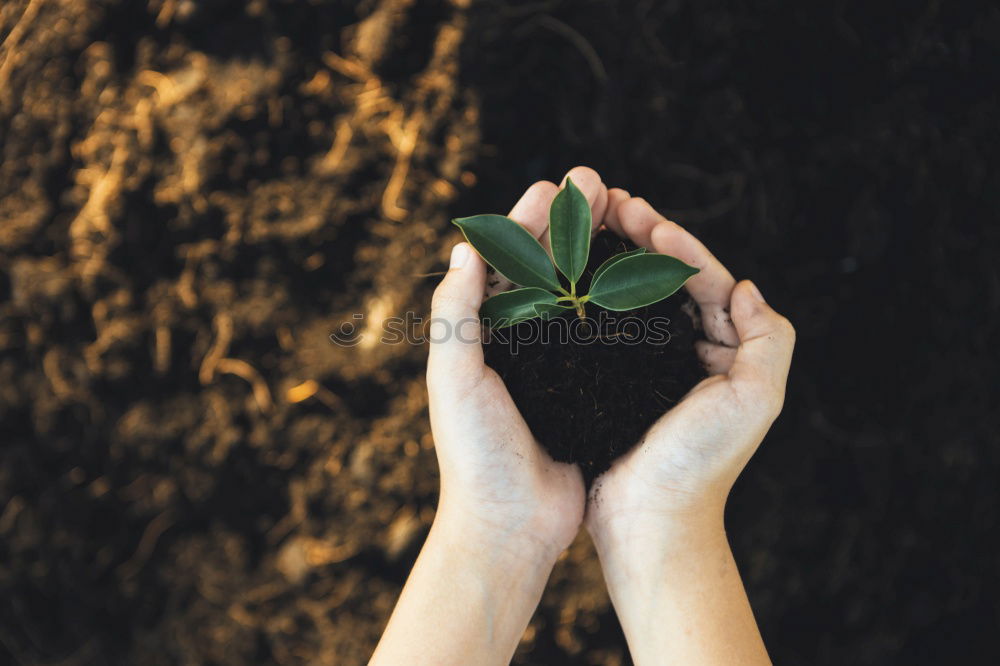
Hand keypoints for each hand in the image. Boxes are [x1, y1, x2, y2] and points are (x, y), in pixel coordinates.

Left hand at [426, 166, 610, 561]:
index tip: (559, 184)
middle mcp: (515, 341)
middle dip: (571, 223)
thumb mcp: (456, 379)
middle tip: (602, 184)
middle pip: (545, 266)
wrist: (510, 524)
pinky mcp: (585, 388)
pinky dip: (620, 302)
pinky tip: (646, 279)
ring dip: (600, 253)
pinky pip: (604, 334)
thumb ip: (456, 315)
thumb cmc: (475, 454)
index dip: (530, 219)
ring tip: (629, 216)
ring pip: (577, 293)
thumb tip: (464, 248)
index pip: (505, 260)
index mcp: (480, 332)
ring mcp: (553, 363)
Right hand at [586, 193, 794, 548]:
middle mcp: (693, 354)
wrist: (650, 521)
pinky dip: (593, 297)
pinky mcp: (616, 382)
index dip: (676, 244)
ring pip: (636, 298)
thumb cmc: (701, 463)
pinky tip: (568, 276)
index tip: (643, 216)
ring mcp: (652, 368)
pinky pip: (608, 328)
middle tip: (609, 203)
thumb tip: (748, 287)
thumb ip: (768, 339)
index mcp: (729, 352)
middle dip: (642, 239)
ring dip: (615, 259)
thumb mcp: (755, 398)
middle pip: (669, 281)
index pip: (707, 281)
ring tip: (588, 226)